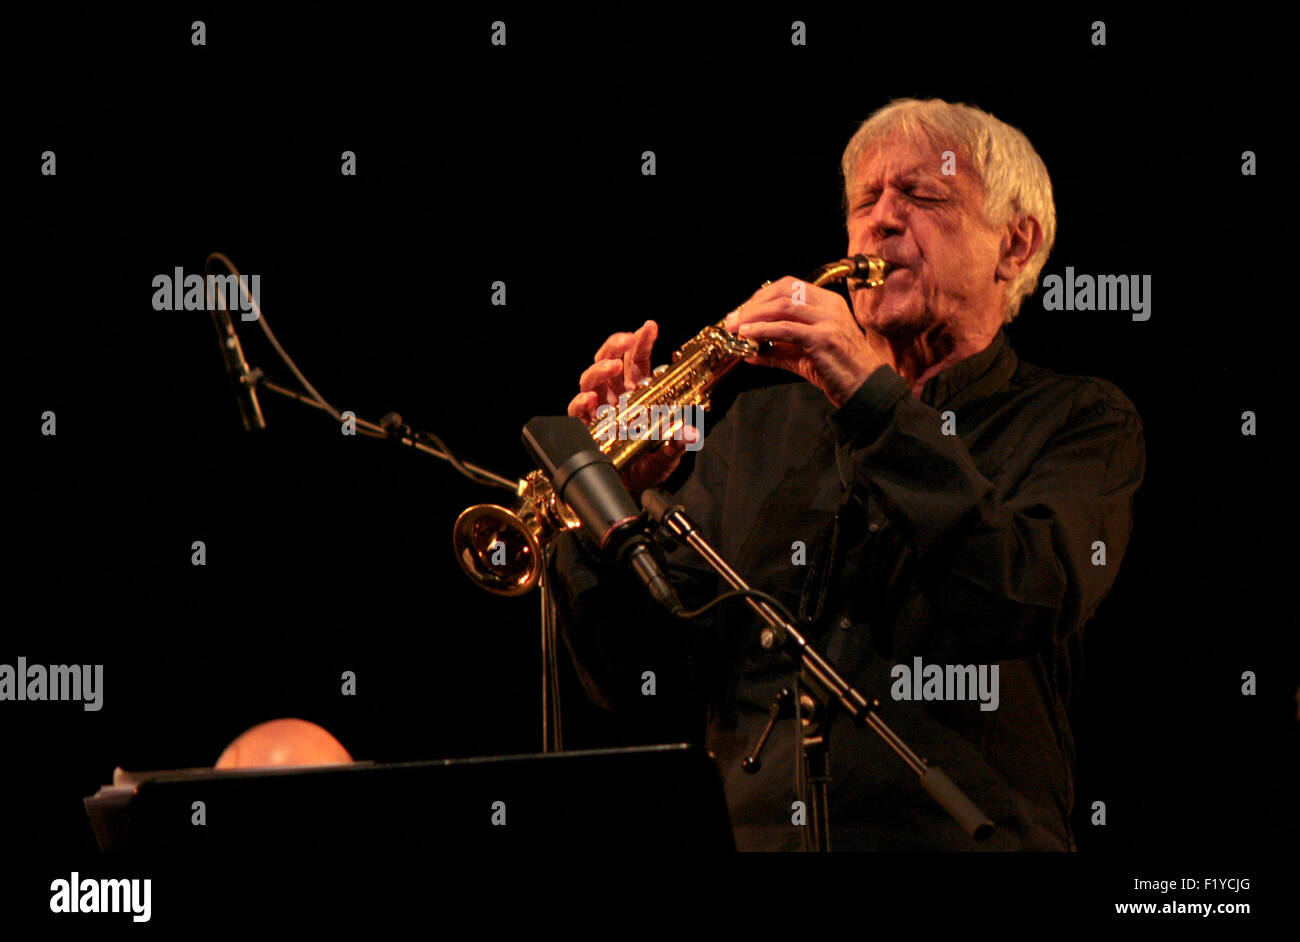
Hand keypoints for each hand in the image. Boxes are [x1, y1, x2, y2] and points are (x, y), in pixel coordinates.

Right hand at [567, 319, 699, 495]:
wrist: (629, 492)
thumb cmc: (648, 467)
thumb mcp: (670, 455)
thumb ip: (678, 443)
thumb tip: (690, 431)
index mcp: (637, 393)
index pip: (637, 360)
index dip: (641, 341)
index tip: (650, 327)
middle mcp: (615, 397)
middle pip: (610, 360)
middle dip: (616, 345)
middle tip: (627, 340)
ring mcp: (598, 410)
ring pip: (591, 379)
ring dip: (600, 369)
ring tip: (613, 367)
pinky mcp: (583, 428)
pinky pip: (576, 410)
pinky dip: (581, 401)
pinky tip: (591, 399)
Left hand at [722, 277, 888, 407]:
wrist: (866, 389)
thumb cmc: (838, 371)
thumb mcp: (803, 355)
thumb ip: (776, 350)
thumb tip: (748, 350)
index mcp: (827, 302)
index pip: (789, 286)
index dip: (761, 296)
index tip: (742, 312)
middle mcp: (829, 305)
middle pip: (783, 291)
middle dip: (752, 304)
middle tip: (732, 320)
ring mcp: (828, 320)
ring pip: (782, 306)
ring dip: (753, 316)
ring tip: (735, 328)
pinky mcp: (824, 338)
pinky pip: (786, 329)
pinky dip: (762, 331)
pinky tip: (748, 336)